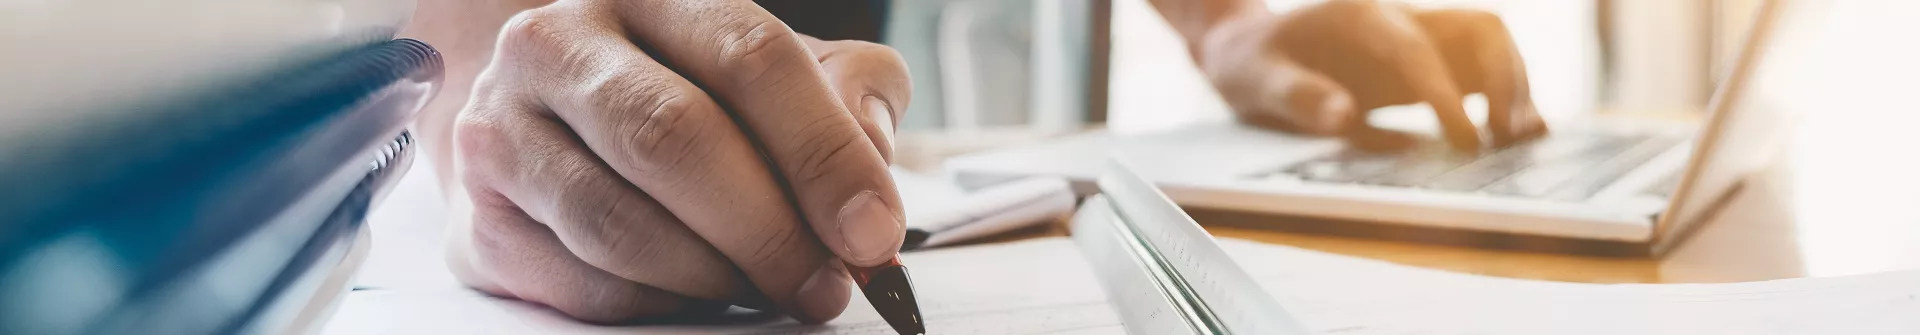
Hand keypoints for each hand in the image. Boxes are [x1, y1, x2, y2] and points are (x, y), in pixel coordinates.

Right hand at [444, 0, 909, 322]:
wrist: (548, 126)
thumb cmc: (687, 95)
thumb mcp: (780, 73)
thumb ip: (848, 94)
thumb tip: (871, 163)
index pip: (749, 56)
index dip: (823, 152)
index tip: (873, 231)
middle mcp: (559, 44)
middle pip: (676, 138)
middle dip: (771, 229)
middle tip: (827, 283)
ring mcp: (503, 130)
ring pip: (621, 224)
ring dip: (717, 277)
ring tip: (770, 290)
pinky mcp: (480, 222)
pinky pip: (584, 284)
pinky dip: (662, 306)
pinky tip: (700, 296)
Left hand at [1192, 0, 1546, 151]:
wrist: (1249, 51)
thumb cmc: (1251, 64)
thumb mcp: (1256, 81)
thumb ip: (1297, 95)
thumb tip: (1344, 115)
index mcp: (1360, 16)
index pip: (1416, 48)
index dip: (1445, 93)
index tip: (1464, 140)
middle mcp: (1401, 19)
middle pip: (1480, 30)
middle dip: (1504, 80)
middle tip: (1503, 139)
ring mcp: (1419, 39)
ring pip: (1492, 46)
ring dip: (1515, 88)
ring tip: (1518, 141)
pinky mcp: (1426, 64)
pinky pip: (1481, 71)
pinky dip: (1504, 99)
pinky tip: (1514, 137)